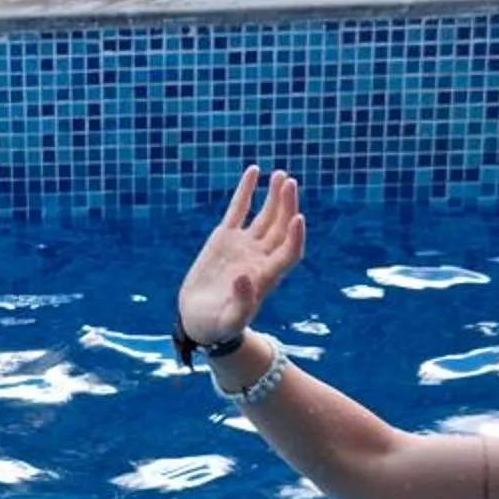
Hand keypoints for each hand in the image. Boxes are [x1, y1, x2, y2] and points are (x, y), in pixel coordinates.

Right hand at [178, 167, 306, 348]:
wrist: (199, 320)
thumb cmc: (217, 326)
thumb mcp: (230, 321)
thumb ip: (242, 302)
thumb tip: (245, 277)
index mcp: (266, 277)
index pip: (289, 252)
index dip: (295, 237)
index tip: (298, 218)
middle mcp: (260, 257)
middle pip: (281, 228)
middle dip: (287, 205)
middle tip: (289, 182)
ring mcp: (245, 246)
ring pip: (265, 216)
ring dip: (274, 196)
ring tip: (281, 175)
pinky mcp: (226, 238)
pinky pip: (239, 209)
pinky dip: (246, 191)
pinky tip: (253, 171)